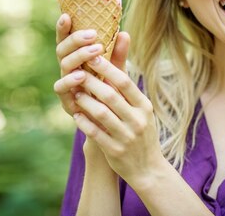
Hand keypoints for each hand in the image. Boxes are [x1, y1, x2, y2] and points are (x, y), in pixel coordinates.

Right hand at [53, 13, 129, 115]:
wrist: (108, 121)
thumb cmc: (111, 91)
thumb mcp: (116, 71)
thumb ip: (118, 54)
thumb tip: (124, 33)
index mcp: (76, 57)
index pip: (67, 39)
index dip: (64, 27)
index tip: (67, 15)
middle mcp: (68, 68)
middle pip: (63, 49)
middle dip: (76, 40)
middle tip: (94, 36)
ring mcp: (65, 83)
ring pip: (63, 65)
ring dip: (78, 56)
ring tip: (94, 51)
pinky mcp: (65, 99)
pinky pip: (61, 88)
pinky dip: (70, 81)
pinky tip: (81, 75)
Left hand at [71, 55, 164, 186]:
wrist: (148, 168)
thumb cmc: (142, 132)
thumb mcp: (142, 111)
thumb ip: (128, 90)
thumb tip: (120, 62)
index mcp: (144, 107)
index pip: (125, 82)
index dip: (108, 68)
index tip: (93, 56)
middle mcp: (138, 120)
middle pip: (111, 95)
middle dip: (91, 82)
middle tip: (77, 72)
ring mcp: (127, 136)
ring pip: (101, 113)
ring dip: (85, 101)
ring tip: (76, 93)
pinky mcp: (115, 151)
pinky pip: (95, 133)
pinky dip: (84, 122)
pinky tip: (76, 115)